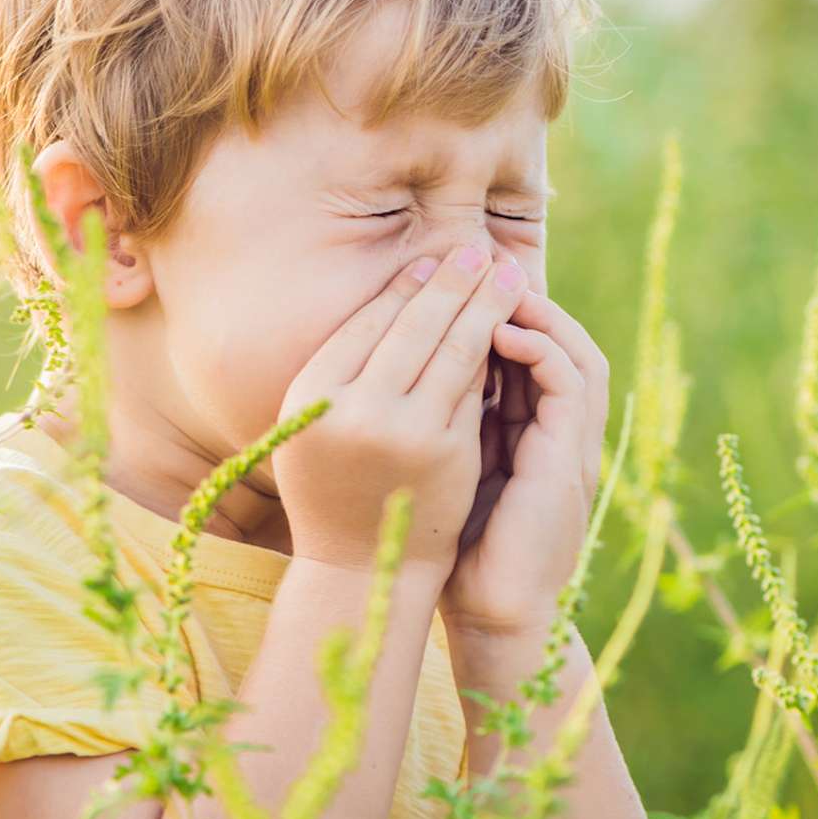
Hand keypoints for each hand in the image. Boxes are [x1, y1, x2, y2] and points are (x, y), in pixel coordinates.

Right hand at [272, 244, 526, 573]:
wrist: (359, 569)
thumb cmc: (334, 487)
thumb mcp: (315, 425)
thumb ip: (344, 371)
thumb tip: (399, 293)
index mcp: (309, 394)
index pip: (367, 323)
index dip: (404, 287)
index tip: (430, 260)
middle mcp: (352, 408)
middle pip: (413, 326)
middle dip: (451, 281)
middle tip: (477, 249)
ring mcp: (403, 431)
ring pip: (453, 350)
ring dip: (483, 305)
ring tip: (504, 274)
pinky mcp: (446, 452)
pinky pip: (474, 388)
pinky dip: (493, 352)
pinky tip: (508, 326)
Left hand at [441, 289, 609, 635]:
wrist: (491, 616)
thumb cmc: (457, 550)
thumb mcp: (448, 470)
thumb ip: (444, 424)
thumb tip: (398, 372)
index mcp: (534, 435)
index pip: (532, 352)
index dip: (501, 313)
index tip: (456, 282)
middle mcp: (561, 435)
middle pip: (562, 341)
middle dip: (523, 299)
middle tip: (479, 264)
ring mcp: (573, 447)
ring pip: (577, 353)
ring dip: (539, 314)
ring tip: (492, 286)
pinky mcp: (571, 461)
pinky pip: (571, 385)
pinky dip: (541, 350)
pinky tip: (499, 333)